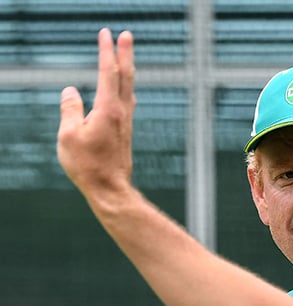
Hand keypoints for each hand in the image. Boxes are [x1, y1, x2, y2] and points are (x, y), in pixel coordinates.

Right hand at [57, 28, 135, 198]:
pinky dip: (125, 87)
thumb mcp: (68, 136)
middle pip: (125, 76)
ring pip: (128, 88)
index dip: (107, 51)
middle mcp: (122, 112)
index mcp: (108, 110)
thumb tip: (71, 90)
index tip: (107, 33)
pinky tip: (126, 89)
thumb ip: (70, 110)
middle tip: (126, 34)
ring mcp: (126, 122)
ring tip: (126, 55)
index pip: (108, 73)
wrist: (110, 189)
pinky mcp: (125, 131)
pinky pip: (127, 102)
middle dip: (125, 53)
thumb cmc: (88, 165)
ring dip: (127, 68)